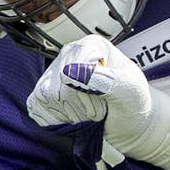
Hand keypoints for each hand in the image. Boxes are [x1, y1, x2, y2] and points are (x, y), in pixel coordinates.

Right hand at [27, 35, 169, 169]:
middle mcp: (69, 54)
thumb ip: (109, 80)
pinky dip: (55, 119)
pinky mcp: (43, 92)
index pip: (73, 69)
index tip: (106, 101)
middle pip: (59, 84)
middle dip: (82, 106)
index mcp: (91, 45)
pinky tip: (73, 119)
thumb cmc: (133, 103)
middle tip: (100, 112)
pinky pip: (36, 105)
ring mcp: (53, 72)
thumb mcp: (131, 90)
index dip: (88, 92)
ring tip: (89, 115)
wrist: (129, 124)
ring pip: (46, 95)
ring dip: (70, 114)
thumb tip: (76, 73)